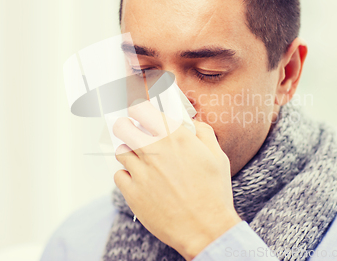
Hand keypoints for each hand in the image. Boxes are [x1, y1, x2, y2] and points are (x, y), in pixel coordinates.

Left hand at [113, 100, 241, 259]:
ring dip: (129, 152)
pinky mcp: (132, 192)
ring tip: (141, 160)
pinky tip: (139, 179)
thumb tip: (191, 123)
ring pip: (120, 151)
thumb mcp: (217, 157)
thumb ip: (203, 133)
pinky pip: (119, 174)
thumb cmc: (213, 193)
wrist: (205, 228)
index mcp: (176, 137)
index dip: (139, 108)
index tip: (139, 111)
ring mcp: (141, 171)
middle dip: (126, 126)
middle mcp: (155, 150)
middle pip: (124, 126)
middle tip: (132, 131)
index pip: (143, 109)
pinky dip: (126, 175)